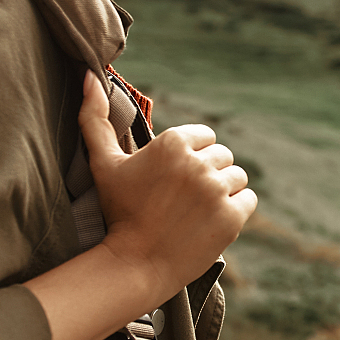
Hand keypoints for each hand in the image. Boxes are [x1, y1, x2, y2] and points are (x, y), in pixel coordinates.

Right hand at [79, 70, 256, 296]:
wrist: (134, 264)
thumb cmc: (118, 211)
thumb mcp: (102, 163)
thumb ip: (95, 117)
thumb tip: (90, 75)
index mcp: (173, 142)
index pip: (204, 136)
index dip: (190, 157)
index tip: (173, 179)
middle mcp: (198, 162)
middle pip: (223, 156)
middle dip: (207, 174)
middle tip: (183, 198)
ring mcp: (216, 190)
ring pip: (238, 177)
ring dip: (223, 191)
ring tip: (197, 210)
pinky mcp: (232, 216)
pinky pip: (249, 199)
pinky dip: (236, 209)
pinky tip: (211, 220)